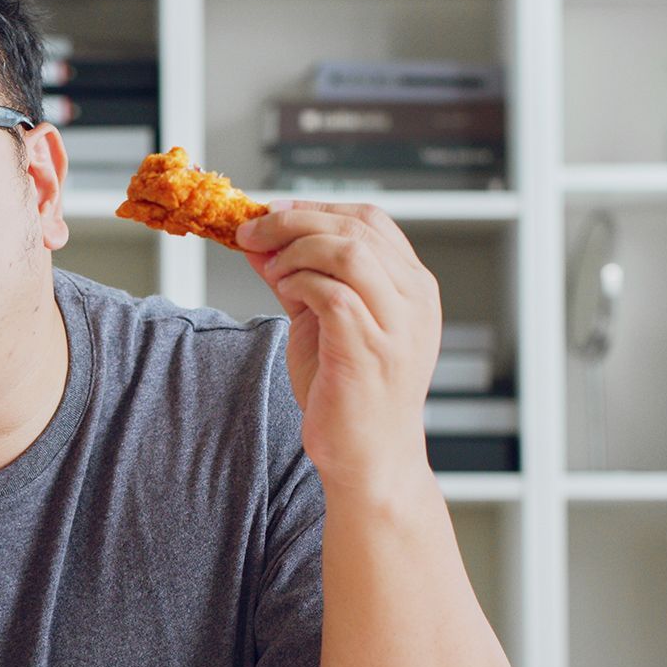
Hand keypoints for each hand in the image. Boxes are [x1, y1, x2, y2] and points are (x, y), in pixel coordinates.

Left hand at [234, 201, 440, 499]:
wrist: (368, 457)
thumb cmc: (347, 393)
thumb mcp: (321, 321)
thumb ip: (298, 278)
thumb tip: (257, 240)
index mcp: (412, 286)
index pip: (370, 219)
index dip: (316, 209)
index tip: (272, 213)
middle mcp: (415, 300)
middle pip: (356, 227)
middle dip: (294, 221)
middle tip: (252, 231)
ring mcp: (398, 325)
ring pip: (348, 251)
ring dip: (296, 250)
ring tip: (272, 269)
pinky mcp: (371, 350)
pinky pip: (333, 293)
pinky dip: (300, 283)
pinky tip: (284, 292)